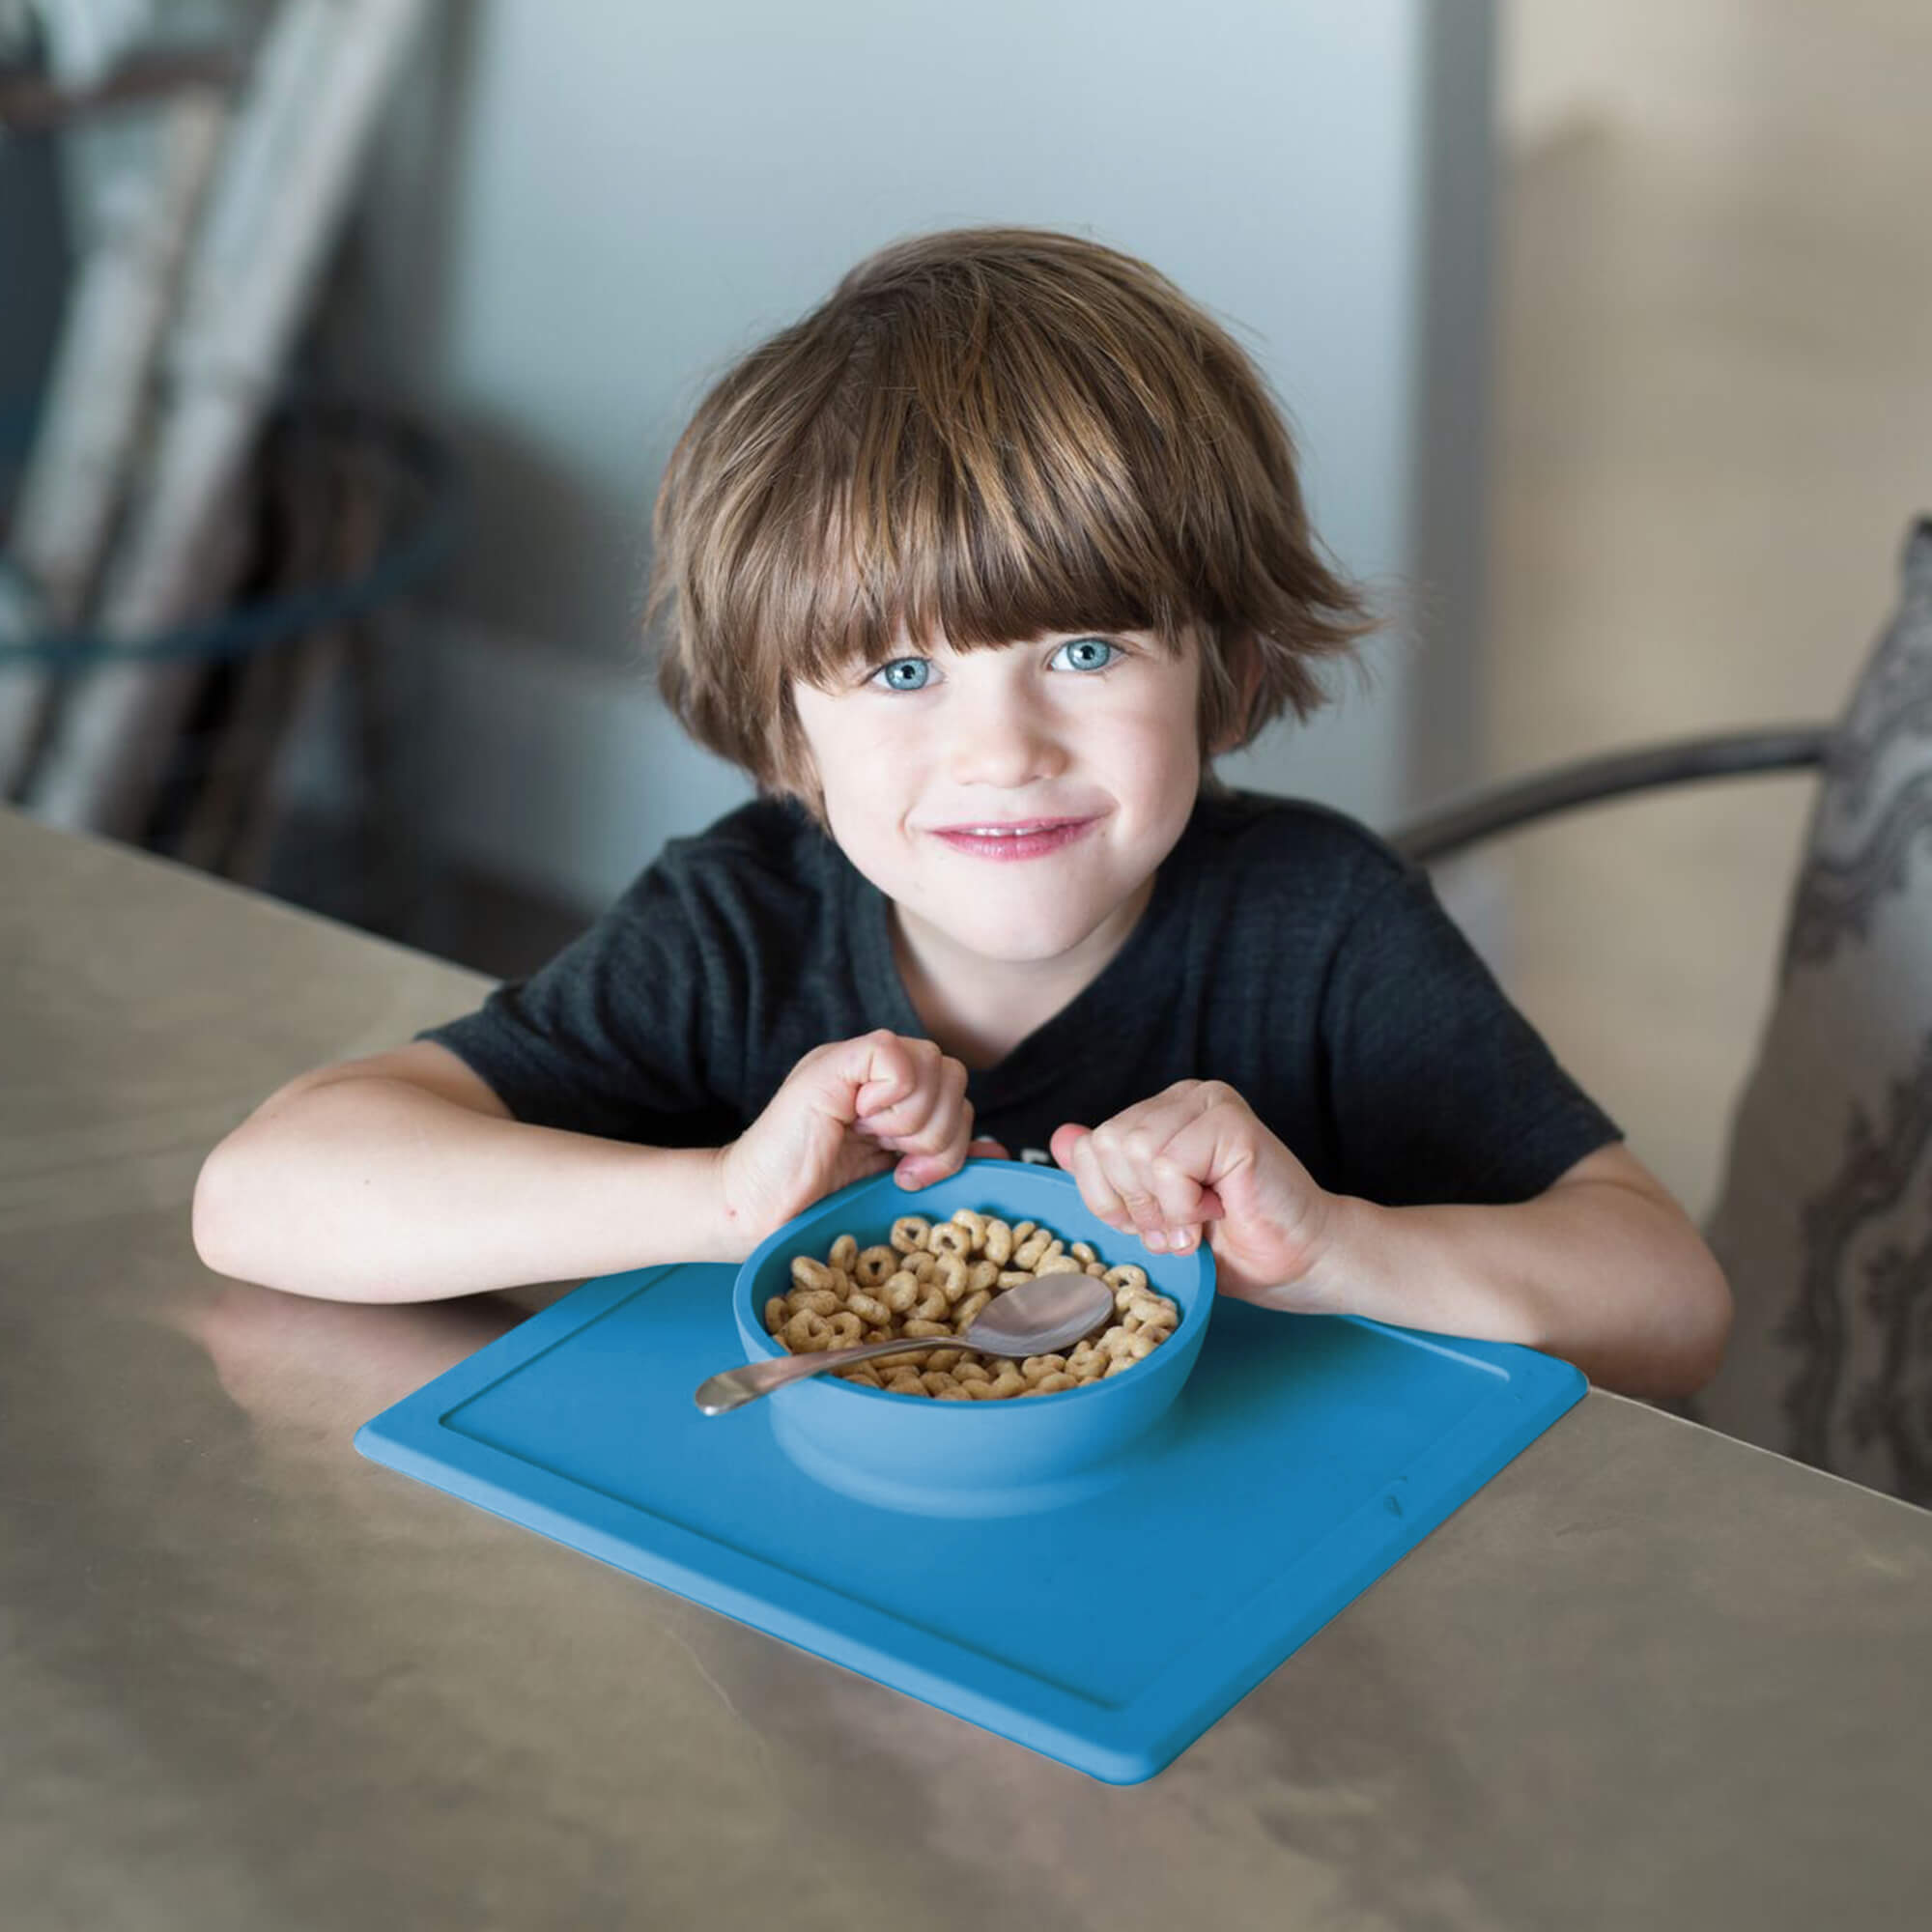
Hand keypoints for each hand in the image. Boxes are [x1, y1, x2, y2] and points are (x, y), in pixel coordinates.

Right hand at [716, 1030, 1007, 1253]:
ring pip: (932, 1063)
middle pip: (952, 1074)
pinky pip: (893, 1055)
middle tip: (899, 1164)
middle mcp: (876, 1075)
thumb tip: (997, 1151)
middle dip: (939, 1133)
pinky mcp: (832, 1065)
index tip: (913, 1174)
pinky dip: (892, 1097)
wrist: (752, 1214)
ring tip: (878, 1147)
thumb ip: (942, 1162)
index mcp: (892, 1097)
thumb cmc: (811, 1206)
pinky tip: (862, 1124)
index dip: (952, 1136)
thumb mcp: (892, 1183)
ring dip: (916, 1121)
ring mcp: (853, 1065)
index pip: (955, 1089)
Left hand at [1049, 1081, 1335, 1308]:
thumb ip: (1107, 1178)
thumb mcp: (1150, 1216)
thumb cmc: (1232, 1243)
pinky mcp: (1231, 1121)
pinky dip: (1185, 1205)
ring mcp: (1209, 1103)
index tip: (1153, 1224)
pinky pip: (1169, 1164)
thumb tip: (1060, 1136)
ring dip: (1164, 1208)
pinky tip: (1219, 1209)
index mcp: (1158, 1115)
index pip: (1089, 1147)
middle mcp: (1182, 1098)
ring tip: (1199, 1220)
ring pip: (1136, 1151)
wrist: (1301, 1262)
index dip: (1110, 1200)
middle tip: (1179, 1227)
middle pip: (1108, 1146)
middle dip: (1136, 1205)